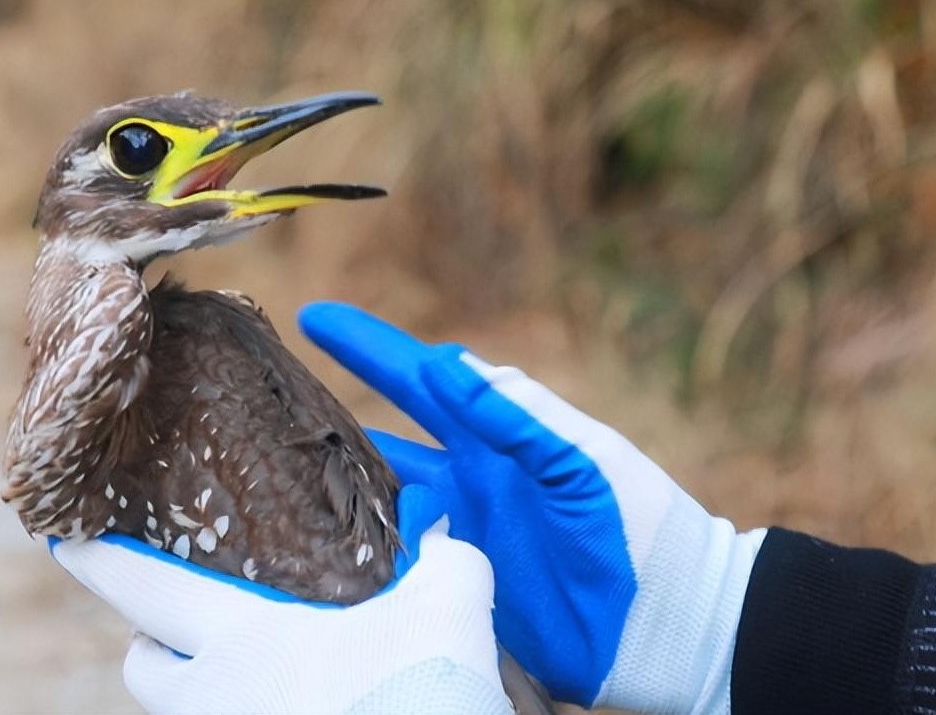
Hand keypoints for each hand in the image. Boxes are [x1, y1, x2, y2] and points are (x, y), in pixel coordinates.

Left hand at [51, 485, 510, 714]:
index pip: (148, 588)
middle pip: (143, 668)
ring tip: (244, 664)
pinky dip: (242, 707)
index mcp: (243, 637)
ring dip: (193, 683)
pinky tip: (294, 696)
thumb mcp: (447, 601)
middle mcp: (216, 697)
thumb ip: (442, 556)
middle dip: (148, 639)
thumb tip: (437, 530)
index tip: (65, 539)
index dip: (102, 561)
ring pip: (181, 710)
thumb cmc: (420, 684)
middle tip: (178, 617)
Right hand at [299, 302, 767, 711]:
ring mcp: (458, 534)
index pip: (419, 380)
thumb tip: (449, 362)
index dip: (368, 347)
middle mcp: (467, 480)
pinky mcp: (459, 588)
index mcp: (497, 436)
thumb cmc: (639, 523)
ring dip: (334, 489)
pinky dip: (359, 559)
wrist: (669, 618)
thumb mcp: (582, 458)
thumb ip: (518, 415)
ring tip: (268, 476)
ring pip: (379, 503)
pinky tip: (312, 558)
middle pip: (382, 437)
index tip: (315, 317)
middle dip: (329, 415)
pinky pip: (396, 567)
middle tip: (265, 399)